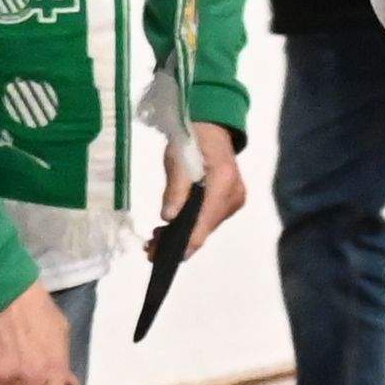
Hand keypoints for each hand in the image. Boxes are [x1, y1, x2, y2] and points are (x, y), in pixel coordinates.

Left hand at [162, 120, 247, 258]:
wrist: (211, 126)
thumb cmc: (192, 139)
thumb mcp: (177, 161)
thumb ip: (175, 190)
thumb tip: (168, 218)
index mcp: (224, 185)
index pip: (204, 224)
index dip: (184, 244)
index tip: (162, 257)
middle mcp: (234, 198)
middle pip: (205, 229)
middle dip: (179, 241)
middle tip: (150, 249)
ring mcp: (234, 200)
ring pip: (206, 226)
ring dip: (183, 234)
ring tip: (156, 239)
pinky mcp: (230, 200)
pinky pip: (208, 219)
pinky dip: (191, 224)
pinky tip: (171, 228)